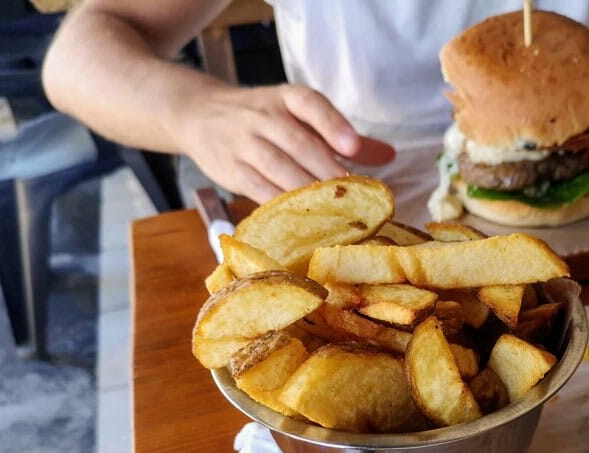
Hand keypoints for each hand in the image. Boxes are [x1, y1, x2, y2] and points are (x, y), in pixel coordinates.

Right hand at [174, 84, 394, 201]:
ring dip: (308, 191)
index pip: (310, 104)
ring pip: (279, 168)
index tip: (353, 146)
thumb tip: (390, 155)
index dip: (332, 123)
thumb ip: (342, 136)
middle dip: (328, 170)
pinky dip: (282, 206)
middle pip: (299, 143)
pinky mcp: (231, 170)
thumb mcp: (298, 115)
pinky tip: (304, 219)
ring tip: (335, 211)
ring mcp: (244, 143)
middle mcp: (264, 116)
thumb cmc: (264, 119)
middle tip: (355, 196)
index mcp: (287, 98)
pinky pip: (259, 190)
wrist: (199, 114)